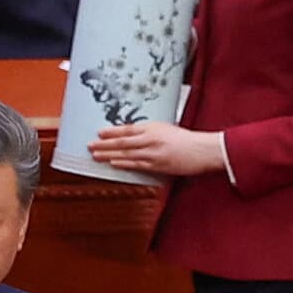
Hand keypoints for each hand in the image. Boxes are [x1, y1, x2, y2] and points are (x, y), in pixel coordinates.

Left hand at [87, 123, 225, 178]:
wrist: (202, 150)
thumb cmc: (187, 140)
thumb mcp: (166, 130)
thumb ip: (150, 133)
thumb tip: (133, 138)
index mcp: (153, 127)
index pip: (127, 129)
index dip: (111, 131)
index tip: (99, 133)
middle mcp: (151, 138)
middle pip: (122, 142)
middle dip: (104, 144)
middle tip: (90, 146)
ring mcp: (153, 152)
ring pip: (126, 154)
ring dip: (108, 155)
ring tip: (95, 156)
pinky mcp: (157, 165)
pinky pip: (136, 164)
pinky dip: (123, 163)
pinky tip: (112, 164)